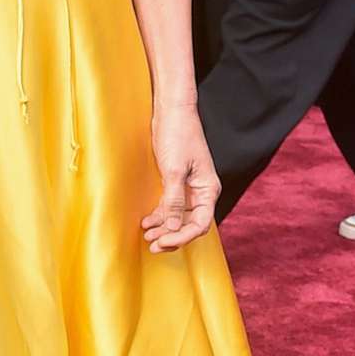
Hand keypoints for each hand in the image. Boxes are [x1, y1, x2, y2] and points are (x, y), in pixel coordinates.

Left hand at [141, 100, 219, 252]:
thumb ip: (173, 200)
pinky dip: (160, 216)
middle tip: (151, 244)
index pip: (199, 224)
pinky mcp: (177, 182)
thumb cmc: (178, 135)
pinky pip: (171, 206)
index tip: (163, 241)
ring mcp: (189, 188)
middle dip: (171, 236)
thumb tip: (173, 228)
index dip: (181, 237)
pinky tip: (147, 221)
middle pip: (190, 224)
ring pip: (179, 217)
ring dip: (164, 228)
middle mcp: (202, 192)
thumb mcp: (174, 170)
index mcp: (208, 190)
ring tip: (147, 235)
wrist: (171, 111)